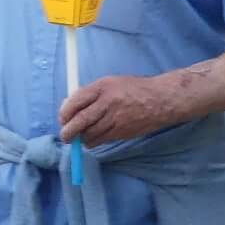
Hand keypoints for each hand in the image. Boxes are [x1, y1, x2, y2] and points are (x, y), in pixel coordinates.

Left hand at [59, 74, 183, 145]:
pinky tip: (93, 139)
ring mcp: (115, 118)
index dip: (65, 112)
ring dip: (81, 138)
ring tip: (80, 137)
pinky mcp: (122, 132)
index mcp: (103, 86)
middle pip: (80, 120)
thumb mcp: (112, 83)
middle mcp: (108, 102)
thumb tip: (70, 105)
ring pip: (89, 133)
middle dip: (68, 131)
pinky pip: (101, 140)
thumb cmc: (135, 89)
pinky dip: (93, 141)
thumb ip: (92, 93)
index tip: (62, 118)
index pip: (76, 100)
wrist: (161, 100)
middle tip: (65, 136)